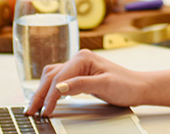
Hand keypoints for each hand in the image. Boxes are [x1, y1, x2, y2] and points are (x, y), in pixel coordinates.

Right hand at [25, 49, 149, 116]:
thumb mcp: (104, 85)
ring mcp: (79, 66)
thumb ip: (80, 85)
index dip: (49, 96)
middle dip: (39, 94)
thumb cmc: (127, 85)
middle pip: (51, 76)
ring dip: (42, 91)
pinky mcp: (80, 75)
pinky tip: (46, 99)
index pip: (59, 78)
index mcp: (83, 58)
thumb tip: (59, 87)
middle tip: (30, 111)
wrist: (140, 88)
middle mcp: (78, 59)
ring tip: (34, 107)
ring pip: (52, 77)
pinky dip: (50, 90)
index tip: (44, 111)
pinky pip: (60, 80)